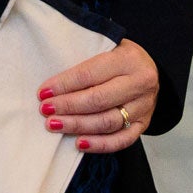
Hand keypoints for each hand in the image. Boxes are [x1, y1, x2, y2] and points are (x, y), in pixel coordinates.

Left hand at [39, 40, 159, 153]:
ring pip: (108, 122)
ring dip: (78, 126)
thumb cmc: (120, 58)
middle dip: (68, 106)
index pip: (90, 74)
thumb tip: (51, 85)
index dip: (64, 85)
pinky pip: (122, 140)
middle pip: (98, 100)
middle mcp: (140, 83)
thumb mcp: (106, 48)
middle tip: (46, 110)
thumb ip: (84, 61)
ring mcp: (144, 106)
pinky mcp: (143, 124)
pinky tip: (79, 143)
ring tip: (55, 125)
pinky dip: (100, 144)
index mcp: (129, 59)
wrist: (149, 69)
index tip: (43, 93)